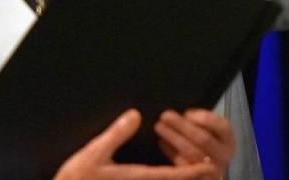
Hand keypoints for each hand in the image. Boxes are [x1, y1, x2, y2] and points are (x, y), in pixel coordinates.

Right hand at [54, 110, 219, 179]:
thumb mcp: (93, 153)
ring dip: (179, 178)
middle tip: (211, 169)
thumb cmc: (76, 179)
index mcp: (137, 177)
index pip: (172, 175)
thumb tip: (136, 114)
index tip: (210, 166)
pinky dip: (166, 179)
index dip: (193, 171)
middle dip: (192, 178)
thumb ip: (116, 134)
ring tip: (196, 171)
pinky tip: (166, 174)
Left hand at [154, 109, 233, 173]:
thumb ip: (202, 122)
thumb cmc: (207, 142)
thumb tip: (185, 114)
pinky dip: (171, 151)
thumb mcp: (211, 131)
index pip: (222, 127)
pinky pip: (182, 163)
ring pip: (191, 152)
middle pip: (203, 139)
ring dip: (174, 137)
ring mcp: (210, 169)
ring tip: (159, 126)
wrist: (207, 171)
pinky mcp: (197, 176)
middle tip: (165, 115)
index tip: (187, 112)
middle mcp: (223, 156)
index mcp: (229, 140)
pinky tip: (161, 141)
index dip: (205, 118)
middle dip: (183, 125)